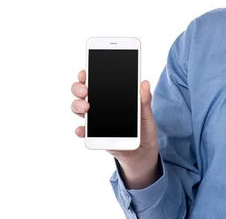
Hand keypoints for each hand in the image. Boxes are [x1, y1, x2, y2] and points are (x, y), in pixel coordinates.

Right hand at [71, 69, 160, 188]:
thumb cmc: (143, 128)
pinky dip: (81, 131)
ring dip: (78, 106)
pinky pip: (84, 132)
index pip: (95, 81)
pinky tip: (82, 130)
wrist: (143, 151)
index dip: (86, 75)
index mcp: (111, 96)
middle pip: (82, 93)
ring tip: (86, 108)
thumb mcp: (147, 113)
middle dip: (79, 89)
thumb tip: (144, 83)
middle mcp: (100, 106)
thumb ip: (145, 100)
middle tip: (85, 91)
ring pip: (79, 109)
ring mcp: (96, 121)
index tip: (85, 73)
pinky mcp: (96, 136)